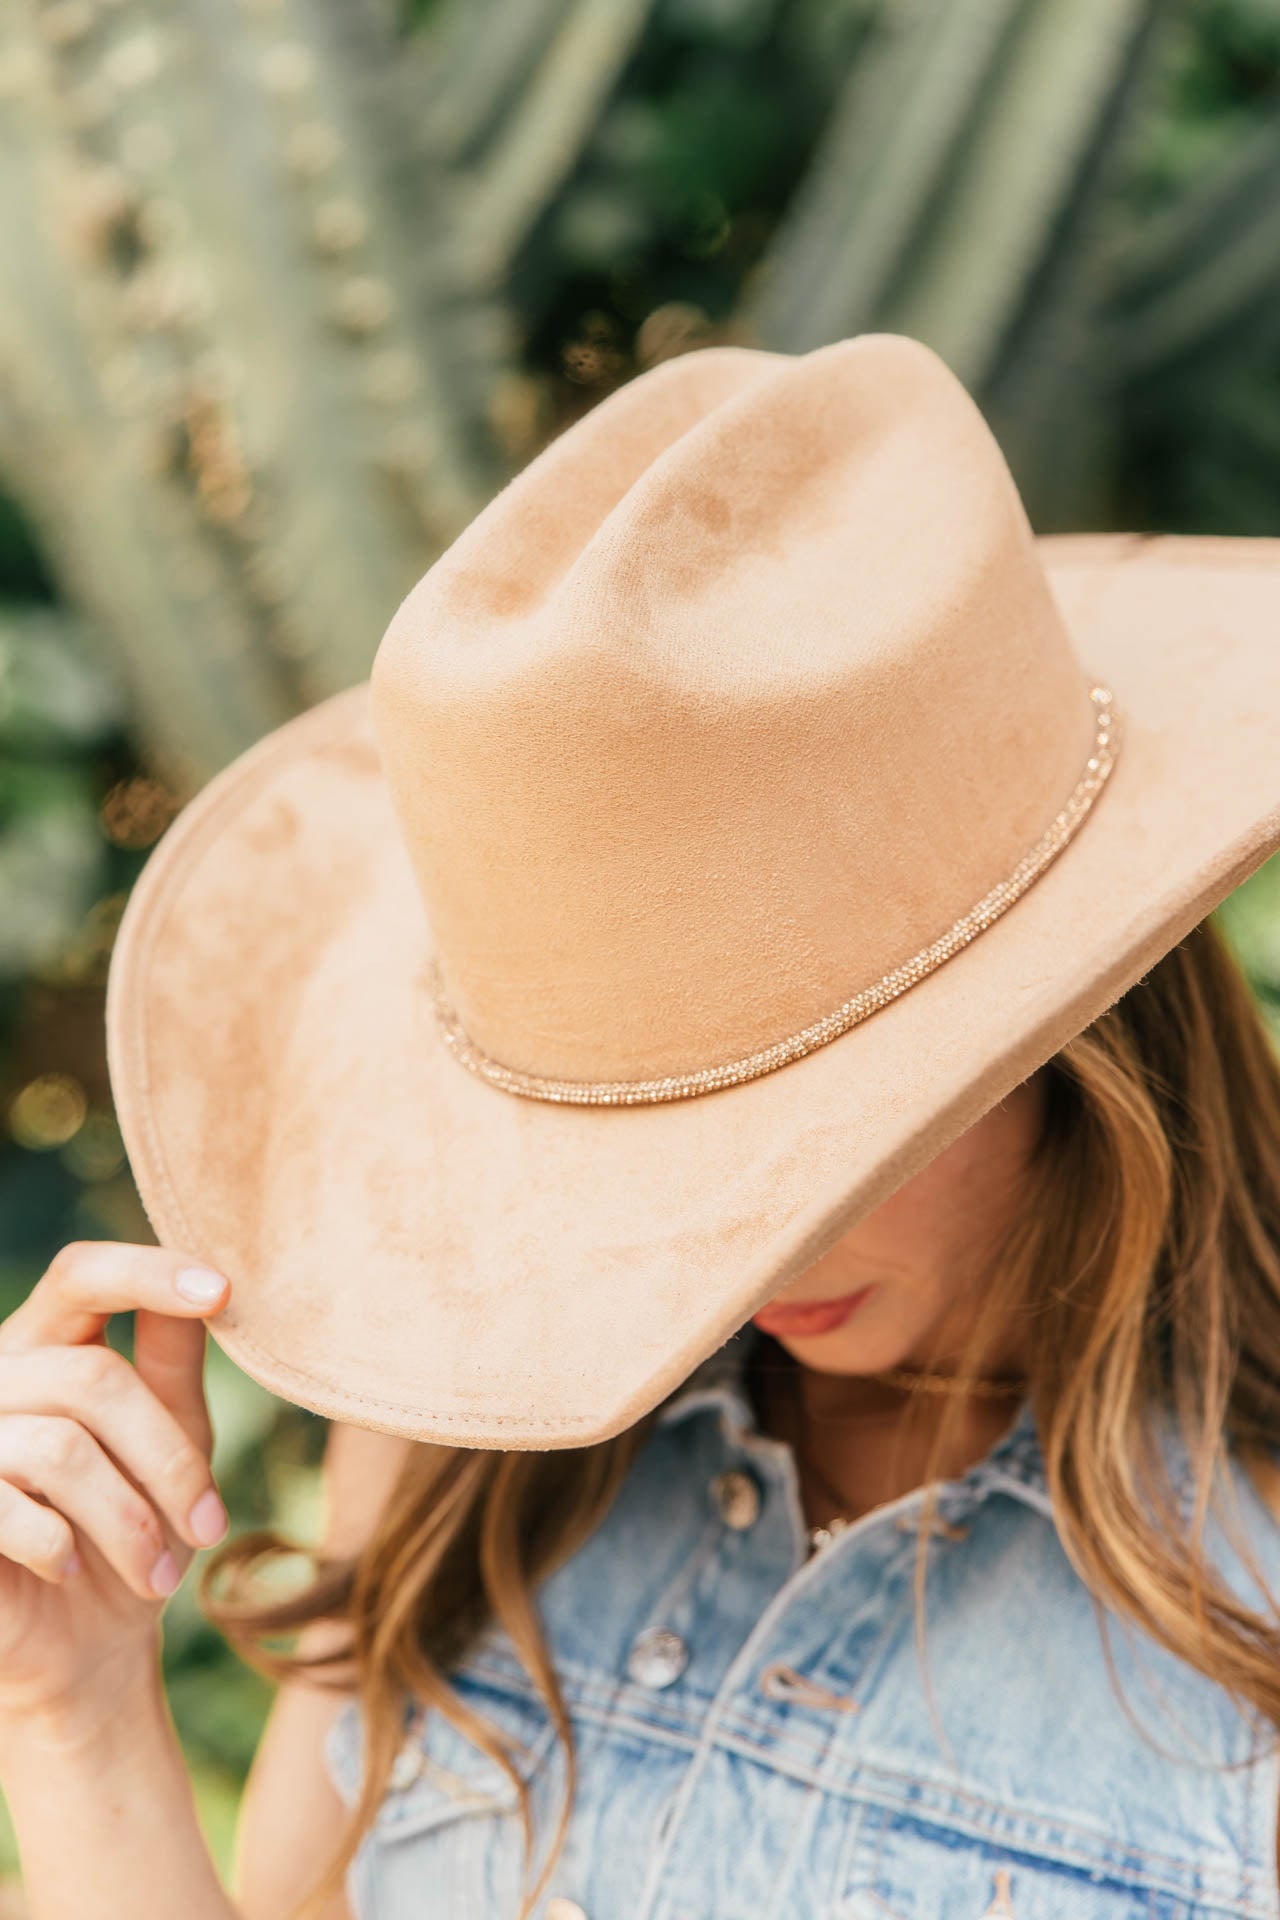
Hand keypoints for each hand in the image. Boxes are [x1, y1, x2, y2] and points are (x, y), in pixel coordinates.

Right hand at [0, 1242, 229, 1726]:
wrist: (81, 1645)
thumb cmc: (134, 1528)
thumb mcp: (174, 1438)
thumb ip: (175, 1361)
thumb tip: (213, 1283)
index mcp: (50, 1344)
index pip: (83, 1274)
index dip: (147, 1272)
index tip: (222, 1291)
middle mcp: (0, 1376)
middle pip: (94, 1377)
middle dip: (167, 1459)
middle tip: (208, 1526)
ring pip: (60, 1447)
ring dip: (128, 1519)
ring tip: (157, 1575)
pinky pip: (7, 1506)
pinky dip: (60, 1543)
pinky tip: (71, 1568)